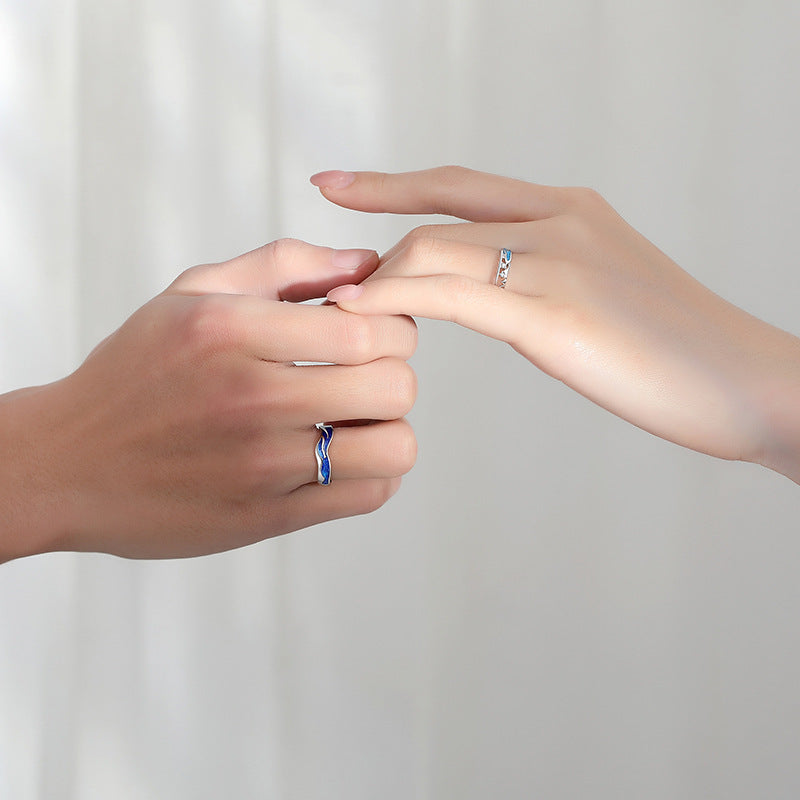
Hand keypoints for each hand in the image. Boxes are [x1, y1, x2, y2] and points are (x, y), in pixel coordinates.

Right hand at [0, 239, 417, 560]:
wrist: (67, 465)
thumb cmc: (137, 373)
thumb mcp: (192, 295)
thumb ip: (284, 266)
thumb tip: (367, 261)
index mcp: (232, 330)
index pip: (369, 326)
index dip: (392, 325)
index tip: (372, 330)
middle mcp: (251, 397)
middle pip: (394, 385)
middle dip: (393, 373)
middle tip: (363, 373)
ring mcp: (261, 465)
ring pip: (394, 446)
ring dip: (388, 428)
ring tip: (355, 419)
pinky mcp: (268, 517)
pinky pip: (368, 496)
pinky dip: (372, 473)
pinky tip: (341, 456)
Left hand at [315, 166, 799, 482]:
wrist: (745, 381)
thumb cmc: (676, 350)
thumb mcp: (601, 290)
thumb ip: (544, 279)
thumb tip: (492, 293)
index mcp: (570, 211)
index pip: (463, 186)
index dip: (397, 184)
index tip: (345, 185)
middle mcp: (559, 221)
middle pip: (438, 210)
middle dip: (372, 210)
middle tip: (324, 227)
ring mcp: (555, 262)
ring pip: (434, 251)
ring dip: (378, 276)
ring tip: (339, 305)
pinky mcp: (553, 313)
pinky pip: (451, 295)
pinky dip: (396, 299)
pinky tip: (363, 311)